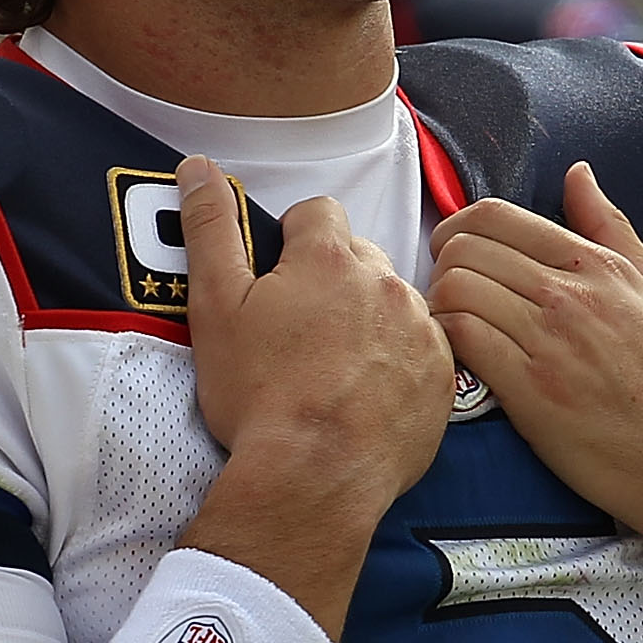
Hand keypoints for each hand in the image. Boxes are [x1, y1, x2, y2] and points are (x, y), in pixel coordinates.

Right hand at [176, 154, 453, 626]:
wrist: (313, 477)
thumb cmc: (258, 393)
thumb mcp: (214, 307)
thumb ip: (211, 227)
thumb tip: (198, 165)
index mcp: (329, 258)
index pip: (318, 213)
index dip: (293, 241)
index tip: (277, 281)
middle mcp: (386, 282)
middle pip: (359, 257)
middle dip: (333, 281)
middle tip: (299, 333)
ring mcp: (422, 330)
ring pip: (394, 303)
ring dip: (369, 320)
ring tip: (333, 369)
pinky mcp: (444, 378)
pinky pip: (423, 351)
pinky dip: (398, 363)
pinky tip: (365, 396)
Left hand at [430, 163, 642, 642]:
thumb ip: (612, 228)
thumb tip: (577, 174)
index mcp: (598, 264)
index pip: (496, 215)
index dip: (457, 227)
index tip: (453, 252)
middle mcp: (571, 293)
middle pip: (464, 248)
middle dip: (441, 265)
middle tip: (448, 294)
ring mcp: (550, 339)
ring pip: (454, 288)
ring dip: (438, 305)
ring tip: (451, 329)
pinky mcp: (531, 389)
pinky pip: (461, 339)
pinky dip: (445, 342)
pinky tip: (457, 360)